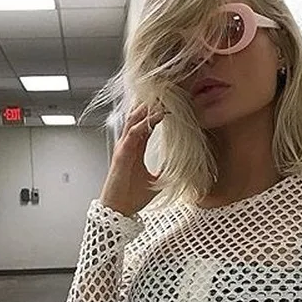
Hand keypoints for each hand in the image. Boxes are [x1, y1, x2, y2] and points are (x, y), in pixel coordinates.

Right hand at [99, 101, 166, 216]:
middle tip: (167, 92)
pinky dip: (144, 123)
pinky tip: (156, 116)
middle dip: (152, 104)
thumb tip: (181, 167)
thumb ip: (165, 170)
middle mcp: (129, 143)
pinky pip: (133, 133)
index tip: (172, 103)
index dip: (158, 112)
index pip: (147, 123)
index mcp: (136, 147)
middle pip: (139, 116)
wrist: (119, 209)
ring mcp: (124, 147)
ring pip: (135, 120)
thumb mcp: (156, 181)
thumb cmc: (132, 196)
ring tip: (163, 97)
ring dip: (148, 108)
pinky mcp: (122, 153)